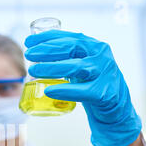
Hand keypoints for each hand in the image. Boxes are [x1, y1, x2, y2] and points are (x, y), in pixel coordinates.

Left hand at [24, 29, 141, 145]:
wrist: (116, 108)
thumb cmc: (94, 84)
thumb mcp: (82, 66)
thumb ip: (67, 58)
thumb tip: (37, 54)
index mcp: (94, 47)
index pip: (70, 37)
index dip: (48, 37)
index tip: (29, 41)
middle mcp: (101, 57)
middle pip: (71, 48)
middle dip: (47, 50)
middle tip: (29, 54)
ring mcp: (104, 74)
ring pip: (75, 67)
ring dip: (52, 68)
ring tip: (33, 70)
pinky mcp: (104, 93)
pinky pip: (82, 91)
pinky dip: (64, 90)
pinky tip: (49, 91)